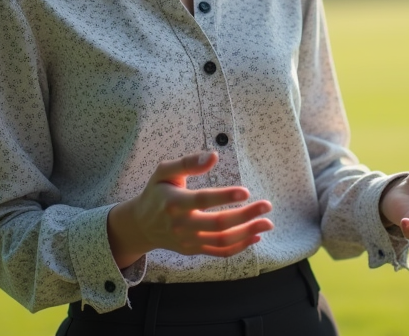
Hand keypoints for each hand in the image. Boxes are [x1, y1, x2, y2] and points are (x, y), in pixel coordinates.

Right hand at [106, 151, 273, 266]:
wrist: (141, 225)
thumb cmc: (156, 192)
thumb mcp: (164, 172)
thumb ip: (188, 163)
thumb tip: (214, 156)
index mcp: (174, 203)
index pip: (202, 200)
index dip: (224, 197)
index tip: (246, 192)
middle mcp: (181, 225)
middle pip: (218, 224)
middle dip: (246, 216)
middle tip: (267, 206)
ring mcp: (188, 241)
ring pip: (222, 241)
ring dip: (248, 233)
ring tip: (267, 223)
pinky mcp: (193, 250)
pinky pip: (219, 252)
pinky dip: (239, 247)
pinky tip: (255, 237)